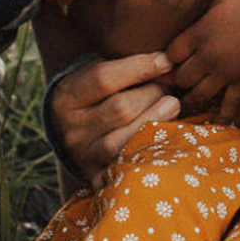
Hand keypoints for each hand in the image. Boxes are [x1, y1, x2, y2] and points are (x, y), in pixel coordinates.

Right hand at [48, 50, 180, 178]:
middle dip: (153, 93)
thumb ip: (125, 67)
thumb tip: (166, 64)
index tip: (166, 61)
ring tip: (173, 105)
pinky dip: (153, 150)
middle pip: (121, 109)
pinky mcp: (100, 179)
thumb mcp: (97, 74)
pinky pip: (131, 166)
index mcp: (67, 99)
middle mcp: (72, 131)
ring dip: (157, 119)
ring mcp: (85, 158)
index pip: (104, 79)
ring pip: (127, 138)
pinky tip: (166, 136)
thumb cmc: (96, 97)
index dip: (140, 67)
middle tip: (169, 87)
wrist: (76, 136)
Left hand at [165, 0, 239, 115]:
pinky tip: (216, 121)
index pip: (170, 53)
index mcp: (199, 34)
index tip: (167, 60)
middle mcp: (207, 57)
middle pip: (180, 77)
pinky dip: (222, 115)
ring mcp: (224, 74)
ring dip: (189, 102)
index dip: (166, 58)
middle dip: (175, 80)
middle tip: (171, 84)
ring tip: (182, 106)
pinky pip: (229, 106)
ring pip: (198, 95)